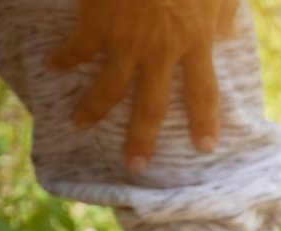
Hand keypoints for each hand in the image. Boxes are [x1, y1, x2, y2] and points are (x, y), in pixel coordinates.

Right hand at [48, 0, 239, 172]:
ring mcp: (126, 40)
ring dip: (93, 110)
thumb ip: (224, 13)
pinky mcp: (97, 23)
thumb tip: (227, 34)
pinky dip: (65, 58)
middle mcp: (161, 51)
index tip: (206, 148)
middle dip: (144, 138)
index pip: (204, 92)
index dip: (205, 122)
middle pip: (153, 105)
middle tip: (137, 166)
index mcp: (195, 42)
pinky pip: (78, 49)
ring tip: (79, 125)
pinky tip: (53, 66)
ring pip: (110, 88)